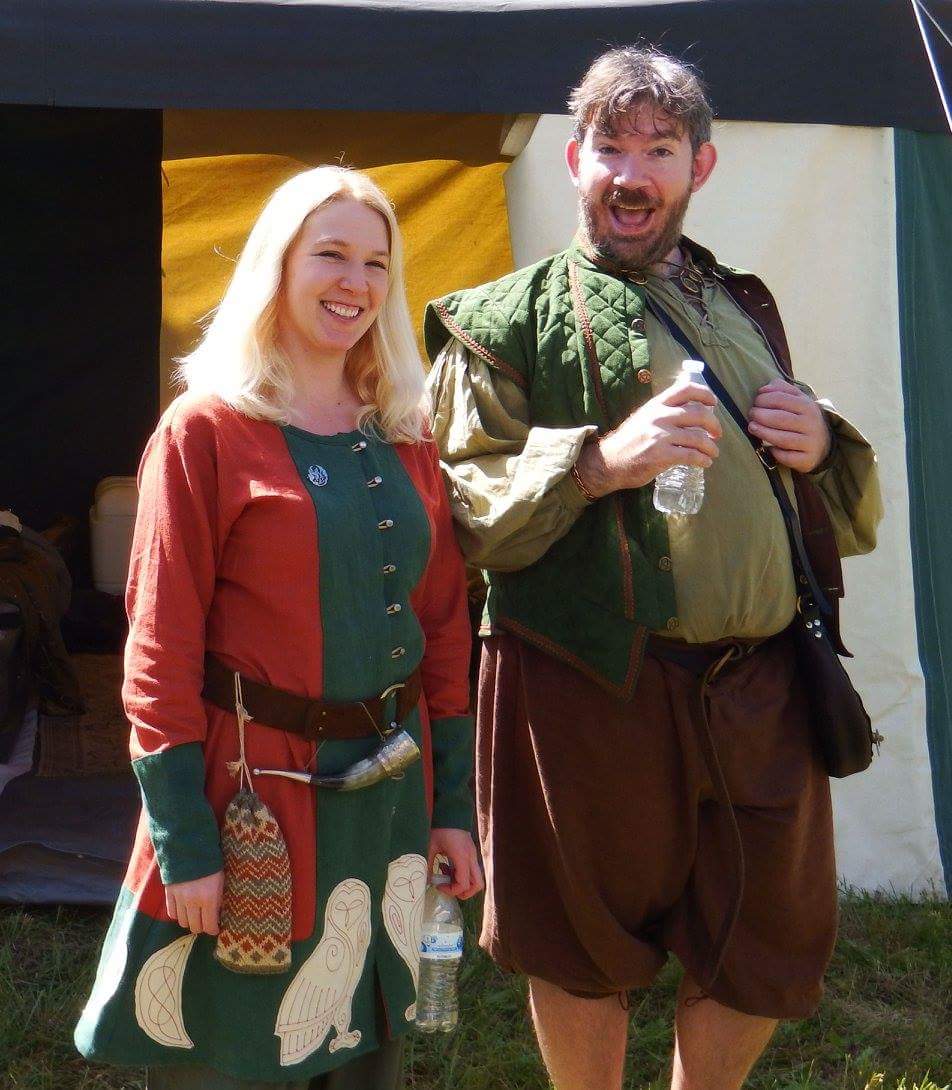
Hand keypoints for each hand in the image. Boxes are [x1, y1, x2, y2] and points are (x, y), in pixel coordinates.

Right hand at [164, 870, 223, 934]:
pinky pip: (172, 913)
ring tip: (194, 916)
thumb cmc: (211, 864)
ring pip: (182, 922)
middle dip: (202, 926)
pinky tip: (183, 910)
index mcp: (209, 899)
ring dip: (189, 921)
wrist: (191, 848)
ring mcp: (180, 899)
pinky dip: (178, 914)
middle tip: (205, 922)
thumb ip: (217, 899)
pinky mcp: (169, 894)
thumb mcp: (220, 881)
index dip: (213, 930)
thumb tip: (216, 914)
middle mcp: (193, 902)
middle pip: (195, 927)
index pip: (209, 925)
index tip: (215, 928)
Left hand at [428, 828, 483, 899]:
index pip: (463, 883)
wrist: (452, 812)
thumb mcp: (430, 846)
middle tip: (449, 889)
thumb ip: (428, 864)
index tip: (438, 885)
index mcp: (461, 857)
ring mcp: (473, 856)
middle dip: (464, 893)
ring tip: (446, 876)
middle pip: (477, 885)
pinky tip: (446, 867)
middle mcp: (471, 858)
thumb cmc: (441, 828)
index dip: (451, 890)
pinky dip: (461, 875)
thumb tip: (426, 880)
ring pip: (476, 879)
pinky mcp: (471, 854)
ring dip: (463, 883)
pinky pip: (471, 871)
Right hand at [576, 379, 720, 495]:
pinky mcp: (661, 455)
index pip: (686, 389)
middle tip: (717, 434)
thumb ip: (663, 411)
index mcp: (656, 404)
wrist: (608, 462)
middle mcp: (659, 416)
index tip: (713, 404)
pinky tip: (705, 462)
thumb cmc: (629, 441)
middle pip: (698, 414)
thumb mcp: (644, 417)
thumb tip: (689, 407)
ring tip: (713, 453)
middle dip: (714, 425)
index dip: (705, 394)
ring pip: (698, 437)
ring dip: (711, 447)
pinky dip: (703, 460)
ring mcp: (660, 436)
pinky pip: (691, 456)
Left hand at [748, 378, 830, 472]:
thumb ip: (781, 390)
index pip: (781, 399)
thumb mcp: (798, 400)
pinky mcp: (807, 459)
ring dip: (763, 433)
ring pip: (782, 439)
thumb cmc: (803, 418)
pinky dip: (776, 453)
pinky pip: (787, 457)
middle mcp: (811, 424)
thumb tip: (764, 389)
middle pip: (780, 418)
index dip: (764, 399)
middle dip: (760, 415)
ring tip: (752, 427)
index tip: (755, 402)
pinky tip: (768, 448)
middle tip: (751, 415)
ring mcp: (810, 442)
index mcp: (808, 406)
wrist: (824, 443)